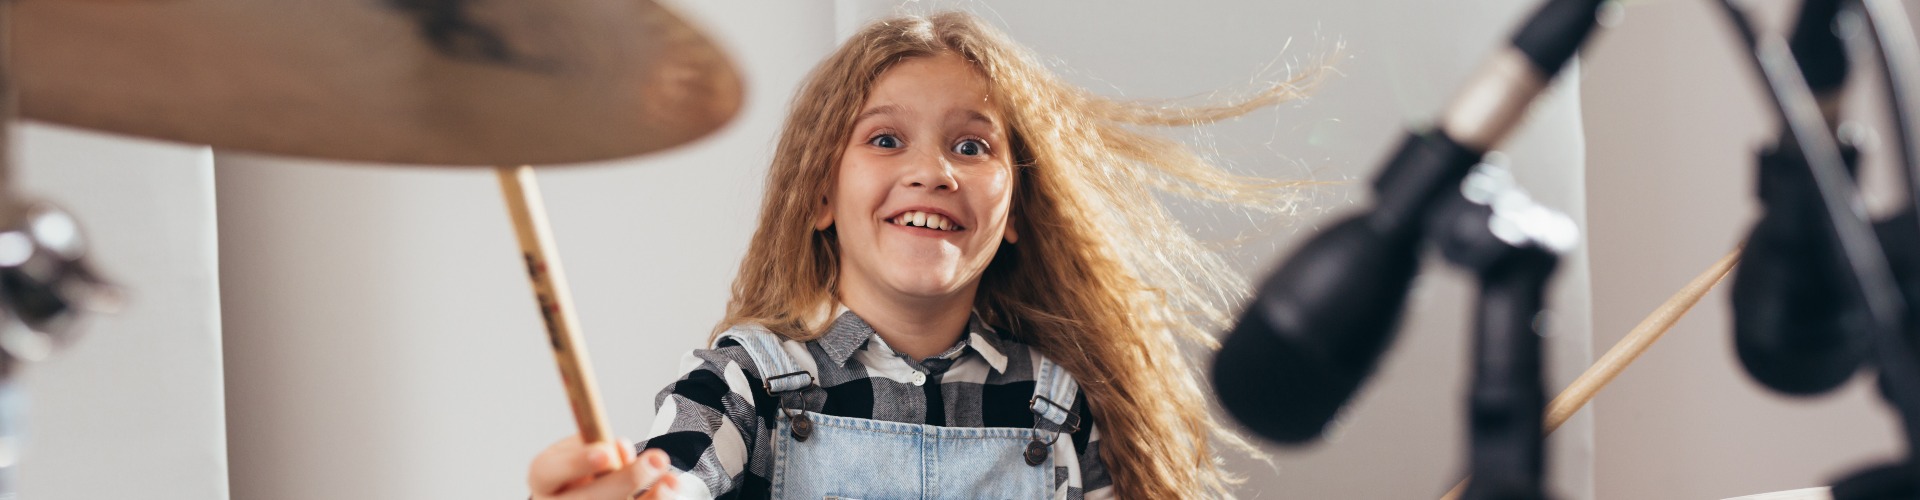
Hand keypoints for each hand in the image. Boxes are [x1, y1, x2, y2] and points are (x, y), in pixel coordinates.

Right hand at [529, 434, 681, 499]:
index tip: (606, 453)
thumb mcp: (584, 449)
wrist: (581, 492)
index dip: (577, 463)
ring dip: (650, 498)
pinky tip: (666, 491)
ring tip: (670, 481)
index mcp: (545, 479)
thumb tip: (621, 450)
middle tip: (657, 460)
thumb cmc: (584, 469)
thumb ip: (601, 447)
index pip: (550, 472)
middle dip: (627, 480)